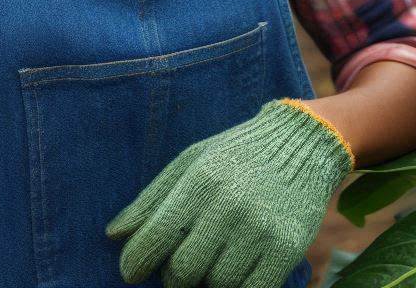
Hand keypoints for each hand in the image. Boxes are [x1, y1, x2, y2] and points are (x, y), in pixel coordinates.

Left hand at [104, 98, 354, 287]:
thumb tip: (113, 235)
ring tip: (216, 256)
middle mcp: (228, 204)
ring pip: (216, 284)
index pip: (153, 239)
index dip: (135, 264)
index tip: (133, 271)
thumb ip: (151, 198)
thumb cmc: (237, 153)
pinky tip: (239, 268)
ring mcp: (260, 228)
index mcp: (200, 180)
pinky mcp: (287, 247)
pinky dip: (240, 286)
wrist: (302, 142)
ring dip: (210, 278)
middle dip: (174, 275)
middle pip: (182, 271)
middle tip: (182, 264)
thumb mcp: (192, 161)